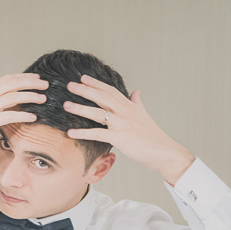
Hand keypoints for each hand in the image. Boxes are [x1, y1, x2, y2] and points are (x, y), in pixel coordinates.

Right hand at [0, 68, 47, 153]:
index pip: (8, 79)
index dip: (23, 77)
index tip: (37, 78)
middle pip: (12, 84)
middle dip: (31, 83)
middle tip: (45, 85)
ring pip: (12, 97)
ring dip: (30, 97)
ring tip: (42, 99)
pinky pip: (8, 115)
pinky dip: (22, 115)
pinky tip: (32, 117)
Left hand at [64, 75, 194, 184]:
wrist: (164, 152)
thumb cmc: (153, 136)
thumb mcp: (144, 115)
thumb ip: (137, 103)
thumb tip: (136, 92)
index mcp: (130, 107)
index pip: (111, 91)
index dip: (96, 83)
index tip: (83, 78)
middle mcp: (125, 112)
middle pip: (102, 97)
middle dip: (85, 90)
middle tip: (69, 85)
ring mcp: (123, 124)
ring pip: (98, 113)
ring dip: (80, 108)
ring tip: (66, 105)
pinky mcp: (120, 138)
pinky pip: (98, 134)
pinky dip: (83, 133)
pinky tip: (71, 132)